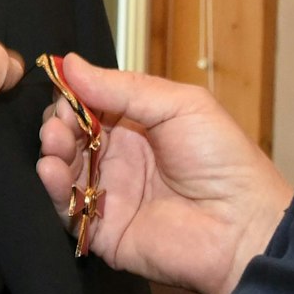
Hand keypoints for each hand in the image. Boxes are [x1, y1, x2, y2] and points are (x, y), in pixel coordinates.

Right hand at [35, 55, 291, 293]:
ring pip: (62, 169)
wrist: (242, 225)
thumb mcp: (179, 105)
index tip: (60, 87)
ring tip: (54, 143)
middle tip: (58, 123)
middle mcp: (119, 158)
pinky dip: (52, 189)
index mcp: (137, 125)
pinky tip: (52, 170)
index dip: (72, 96)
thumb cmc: (222, 159)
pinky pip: (66, 209)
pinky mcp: (102, 230)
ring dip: (51, 152)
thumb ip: (123, 88)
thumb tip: (72, 63)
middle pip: (70, 136)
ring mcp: (109, 194)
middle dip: (57, 124)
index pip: (89, 105)